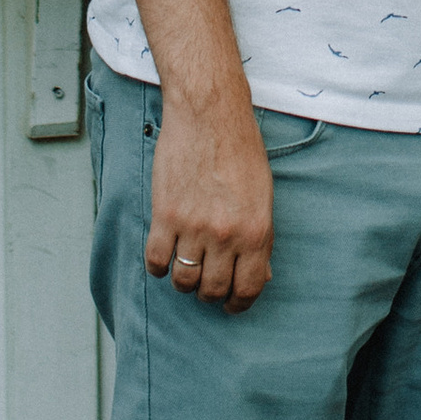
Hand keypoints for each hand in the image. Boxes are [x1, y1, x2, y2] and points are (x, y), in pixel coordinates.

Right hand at [146, 90, 274, 308]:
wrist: (209, 114)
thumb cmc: (240, 150)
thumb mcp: (263, 195)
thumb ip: (260, 237)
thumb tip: (261, 274)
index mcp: (256, 230)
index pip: (249, 287)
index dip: (240, 303)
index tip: (232, 304)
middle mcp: (225, 235)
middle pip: (214, 290)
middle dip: (211, 294)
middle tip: (207, 283)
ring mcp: (193, 227)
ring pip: (184, 281)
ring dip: (185, 282)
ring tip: (187, 268)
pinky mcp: (165, 215)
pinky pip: (156, 261)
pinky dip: (159, 267)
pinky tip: (166, 255)